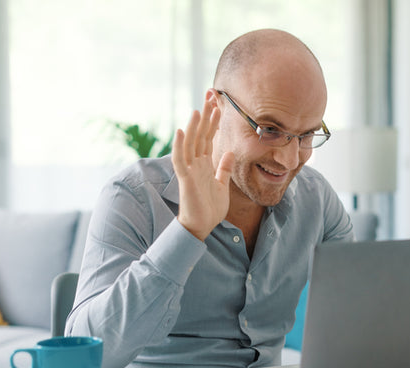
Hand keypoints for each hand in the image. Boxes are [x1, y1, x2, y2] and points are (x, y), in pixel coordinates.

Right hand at [171, 99, 234, 240]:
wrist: (202, 227)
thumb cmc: (210, 208)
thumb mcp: (222, 185)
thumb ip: (224, 168)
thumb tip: (230, 152)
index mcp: (204, 164)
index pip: (208, 138)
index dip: (213, 122)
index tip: (218, 106)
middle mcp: (195, 164)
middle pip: (200, 135)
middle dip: (205, 117)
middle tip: (210, 97)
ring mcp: (189, 170)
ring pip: (190, 143)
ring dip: (194, 126)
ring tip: (198, 109)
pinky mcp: (185, 179)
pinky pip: (180, 159)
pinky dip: (179, 145)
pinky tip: (180, 131)